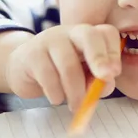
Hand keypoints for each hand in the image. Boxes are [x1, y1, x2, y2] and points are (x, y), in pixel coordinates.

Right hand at [5, 24, 121, 110]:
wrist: (23, 69)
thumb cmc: (61, 73)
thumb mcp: (84, 76)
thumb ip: (98, 80)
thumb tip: (105, 84)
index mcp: (88, 35)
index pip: (107, 33)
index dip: (114, 52)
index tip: (114, 74)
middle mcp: (70, 31)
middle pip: (89, 36)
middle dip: (99, 58)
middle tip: (104, 79)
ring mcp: (49, 39)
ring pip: (69, 65)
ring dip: (76, 91)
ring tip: (75, 106)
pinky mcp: (31, 53)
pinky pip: (48, 77)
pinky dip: (56, 93)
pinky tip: (57, 99)